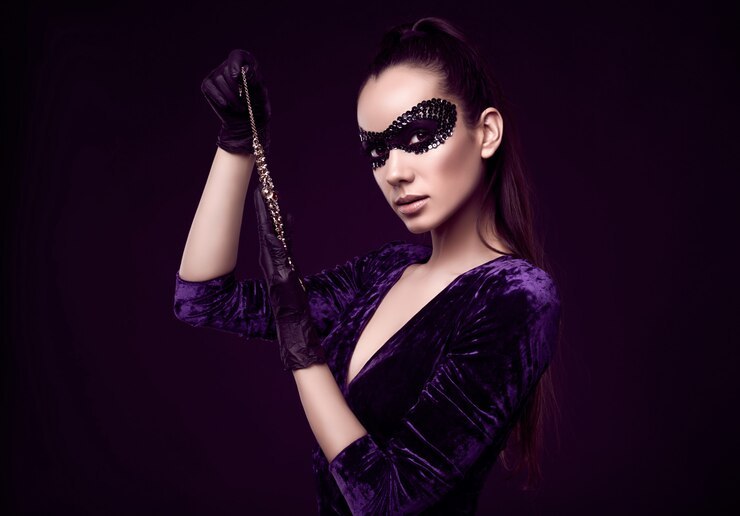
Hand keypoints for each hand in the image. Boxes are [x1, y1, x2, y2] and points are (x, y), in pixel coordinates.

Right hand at [201, 49, 270, 154]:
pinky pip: (209, 87)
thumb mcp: (261, 95)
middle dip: (237, 89)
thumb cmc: (257, 107)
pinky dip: (217, 97)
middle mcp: (229, 65)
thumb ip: (255, 82)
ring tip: (241, 107)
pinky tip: (226, 106)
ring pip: (219, 80)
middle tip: (246, 102)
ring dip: (231, 97)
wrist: (246, 124)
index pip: (237, 56)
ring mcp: (217, 74)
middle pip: (227, 71)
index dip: (235, 65)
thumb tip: (245, 70)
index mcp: (245, 63)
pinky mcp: (208, 85)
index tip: (237, 77)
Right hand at [253, 188, 326, 370]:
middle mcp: (274, 269)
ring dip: (267, 217)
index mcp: (278, 270)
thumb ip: (292, 281)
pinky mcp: (282, 278)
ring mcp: (277, 272)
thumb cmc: (299, 322)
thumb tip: (292, 272)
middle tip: (261, 188)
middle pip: (269, 233)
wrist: (298, 339)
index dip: (269, 218)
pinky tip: (274, 222)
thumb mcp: (296, 295)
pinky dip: (273, 235)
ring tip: (264, 195)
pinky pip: (277, 252)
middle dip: (264, 210)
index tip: (266, 197)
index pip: (273, 238)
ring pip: (270, 238)